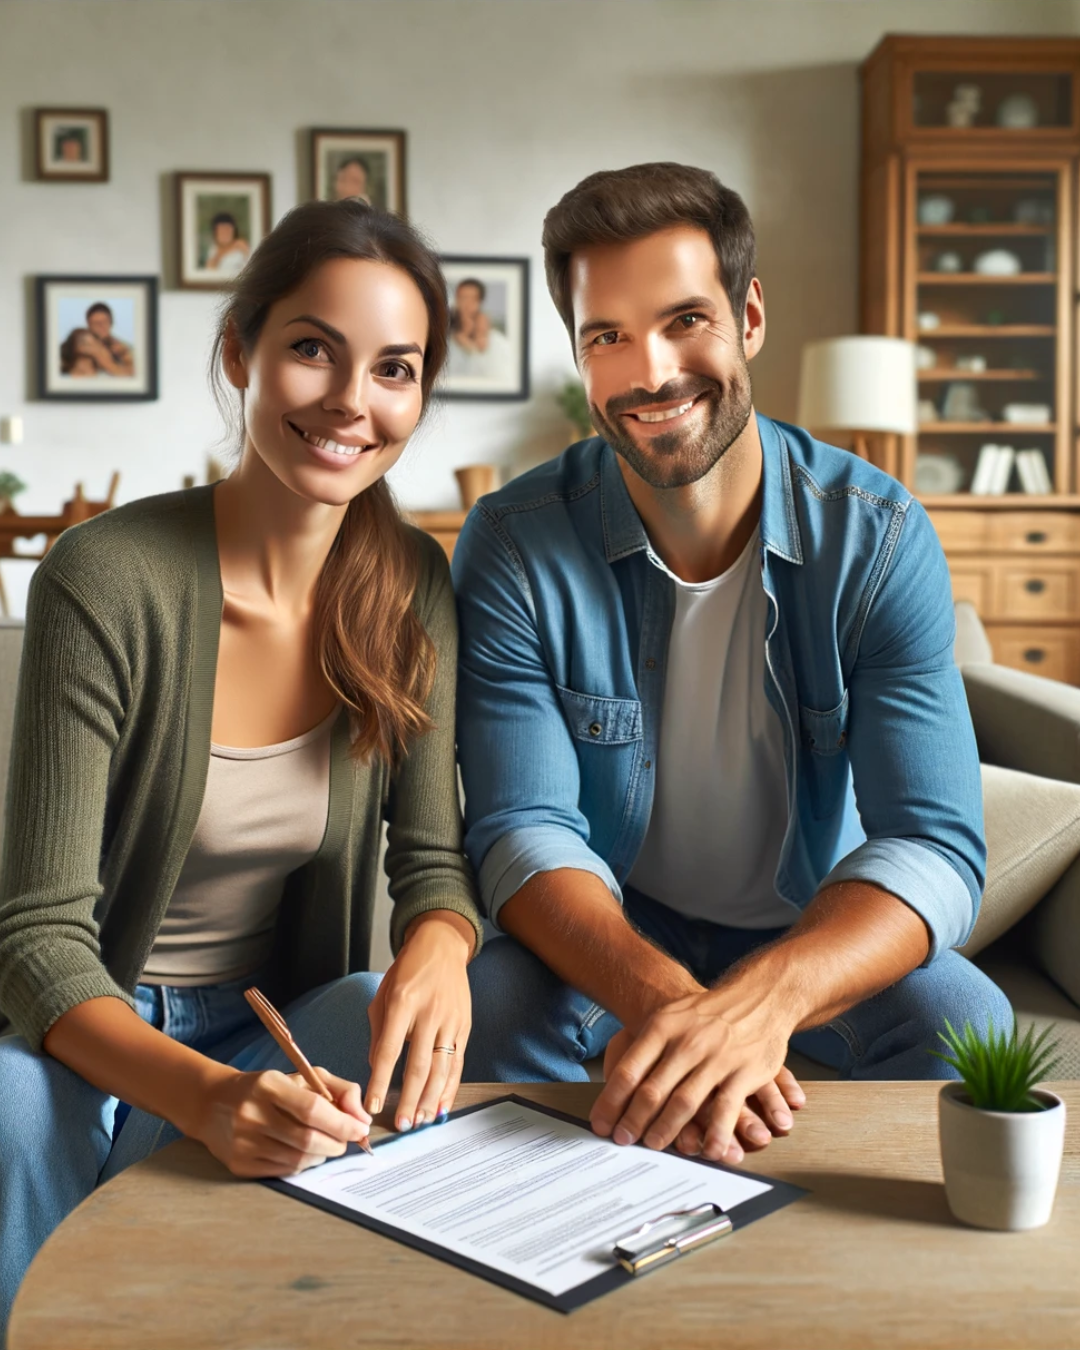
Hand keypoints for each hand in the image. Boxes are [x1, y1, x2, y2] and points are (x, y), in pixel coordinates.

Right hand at [192, 1066, 370, 1176]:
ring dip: (322, 1155)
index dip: (342, 1123)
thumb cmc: (267, 1088)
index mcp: (268, 1085)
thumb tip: (363, 1117)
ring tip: (325, 1144)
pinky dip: (303, 1165)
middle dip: (337, 1143)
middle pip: (308, 1140)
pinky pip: (284, 1172)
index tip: (360, 1129)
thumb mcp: (302, 1076)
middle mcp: (252, 1114)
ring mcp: (243, 1142)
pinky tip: (304, 1153)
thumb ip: (339, 1089)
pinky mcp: (239, 1164)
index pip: (313, 1109)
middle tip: (346, 1140)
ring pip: (298, 1160)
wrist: (214, 1103)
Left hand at [365, 911, 472, 1131]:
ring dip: (430, 1099)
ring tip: (420, 1121)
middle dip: (409, 1099)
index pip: (389, 1050)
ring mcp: (450, 1020)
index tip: (372, 1106)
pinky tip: (441, 1106)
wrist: (441, 947)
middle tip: (402, 1125)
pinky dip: (450, 1087)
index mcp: (402, 1002)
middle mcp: (429, 1012)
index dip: (379, 1080)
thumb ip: (379, 1033)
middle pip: (419, 1065)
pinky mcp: (465, 1026)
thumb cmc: (407, 972)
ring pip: (441, 1068)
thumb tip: (375, 1069)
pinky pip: (458, 1063)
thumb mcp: (383, 995)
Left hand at [590, 984, 797, 1160]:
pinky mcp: (745, 1072)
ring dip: (665, 1130)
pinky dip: (715, 1134)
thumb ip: (646, 1047)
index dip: (611, 1102)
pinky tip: (706, 1151)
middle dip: (632, 1121)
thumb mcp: (671, 1016)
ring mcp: (717, 1057)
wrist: (760, 997)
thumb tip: (615, 1084)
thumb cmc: (706, 1014)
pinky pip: (726, 1109)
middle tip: (622, 1140)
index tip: (601, 1123)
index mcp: (663, 1027)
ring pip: (684, 1102)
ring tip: (652, 1145)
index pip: (629, 1070)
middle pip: (652, 1090)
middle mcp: (687, 1042)